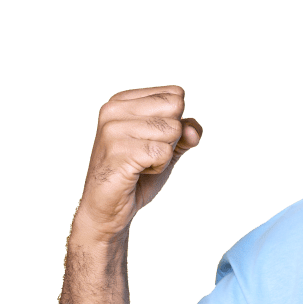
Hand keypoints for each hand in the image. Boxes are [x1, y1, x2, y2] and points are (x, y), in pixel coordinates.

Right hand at [74, 86, 201, 241]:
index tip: (152, 140)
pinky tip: (138, 173)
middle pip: (175, 109)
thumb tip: (193, 131)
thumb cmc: (138, 175)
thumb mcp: (169, 149)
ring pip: (172, 130)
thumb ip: (186, 134)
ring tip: (141, 164)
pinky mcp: (118, 151)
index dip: (176, 122)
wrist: (109, 209)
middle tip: (147, 154)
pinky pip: (163, 152)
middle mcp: (113, 110)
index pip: (175, 95)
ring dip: (164, 154)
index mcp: (122, 101)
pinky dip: (158, 167)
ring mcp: (113, 129)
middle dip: (172, 137)